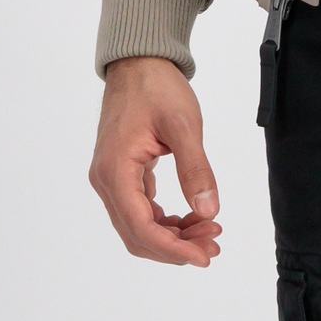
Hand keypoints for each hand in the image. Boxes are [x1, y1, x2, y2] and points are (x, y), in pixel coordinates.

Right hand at [89, 57, 221, 266]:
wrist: (139, 63)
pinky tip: (193, 218)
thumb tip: (209, 211)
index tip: (204, 257)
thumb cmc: (157, 88)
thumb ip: (196, 169)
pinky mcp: (121, 174)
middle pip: (136, 235)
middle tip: (214, 246)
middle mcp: (106, 180)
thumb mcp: (184, 126)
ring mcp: (110, 179)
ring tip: (210, 232)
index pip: (140, 227)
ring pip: (138, 226)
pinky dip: (165, 221)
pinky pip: (140, 210)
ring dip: (173, 236)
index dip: (173, 249)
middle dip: (176, 247)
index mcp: (115, 171)